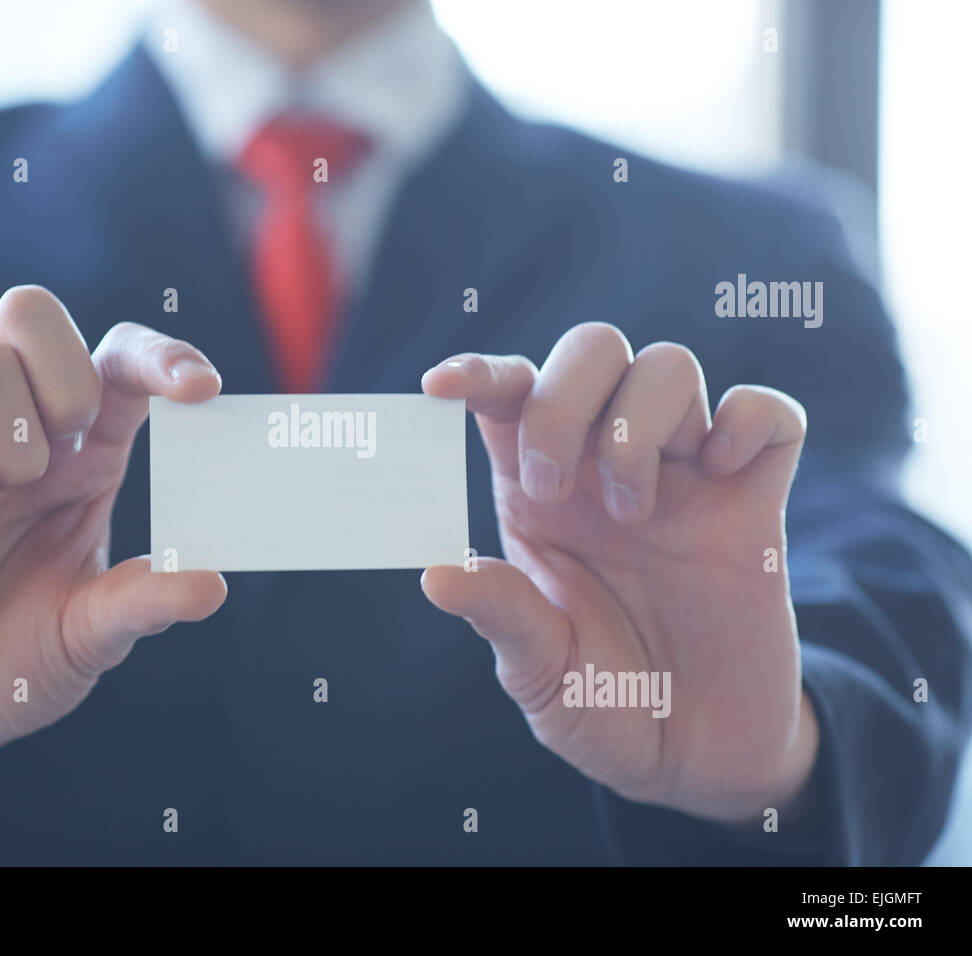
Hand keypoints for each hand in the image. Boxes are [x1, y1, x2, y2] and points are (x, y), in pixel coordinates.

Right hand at [0, 286, 226, 773]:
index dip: (160, 355)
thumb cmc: (18, 657)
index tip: (203, 389)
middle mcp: (17, 432)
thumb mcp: (92, 635)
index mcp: (83, 451)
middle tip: (67, 452)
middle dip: (65, 373)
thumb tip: (213, 586)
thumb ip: (144, 604)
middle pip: (30, 312)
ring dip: (11, 439)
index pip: (118, 360)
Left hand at [420, 323, 818, 823]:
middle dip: (562, 400)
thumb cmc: (603, 705)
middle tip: (553, 490)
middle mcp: (605, 465)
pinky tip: (723, 473)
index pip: (509, 395)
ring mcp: (685, 475)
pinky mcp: (754, 500)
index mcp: (539, 492)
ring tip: (633, 516)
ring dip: (640, 426)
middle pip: (590, 350)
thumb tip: (436, 575)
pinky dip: (749, 421)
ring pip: (669, 365)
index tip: (442, 385)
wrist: (698, 755)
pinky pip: (770, 414)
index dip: (476, 373)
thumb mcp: (540, 672)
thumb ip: (501, 616)